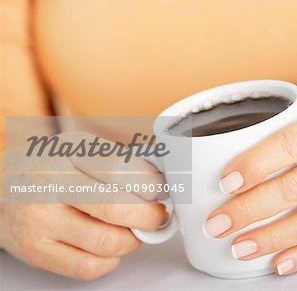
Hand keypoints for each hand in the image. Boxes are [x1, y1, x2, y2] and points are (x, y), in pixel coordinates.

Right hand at [0, 132, 165, 279]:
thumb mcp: (79, 148)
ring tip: (133, 231)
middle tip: (157, 216)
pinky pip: (88, 267)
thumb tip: (162, 182)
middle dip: (150, 217)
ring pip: (107, 242)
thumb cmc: (50, 167)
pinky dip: (111, 260)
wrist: (0, 187)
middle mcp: (50, 184)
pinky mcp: (35, 251)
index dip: (151, 185)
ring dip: (132, 240)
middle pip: (117, 209)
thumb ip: (118, 162)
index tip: (162, 192)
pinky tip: (110, 247)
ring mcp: (40, 220)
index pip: (120, 169)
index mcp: (67, 152)